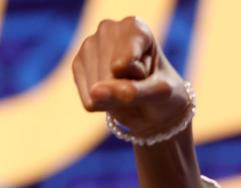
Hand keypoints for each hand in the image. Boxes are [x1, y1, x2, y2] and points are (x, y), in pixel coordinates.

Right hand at [72, 17, 191, 138]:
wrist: (154, 106)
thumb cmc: (162, 94)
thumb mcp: (160, 93)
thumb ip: (133, 91)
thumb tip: (94, 93)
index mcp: (134, 27)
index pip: (126, 63)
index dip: (140, 76)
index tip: (150, 71)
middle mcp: (108, 29)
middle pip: (110, 76)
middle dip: (126, 88)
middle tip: (139, 82)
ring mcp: (89, 45)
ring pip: (96, 89)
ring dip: (115, 98)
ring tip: (125, 86)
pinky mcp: (77, 65)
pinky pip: (89, 99)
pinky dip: (103, 105)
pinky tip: (111, 93)